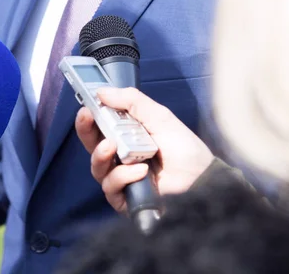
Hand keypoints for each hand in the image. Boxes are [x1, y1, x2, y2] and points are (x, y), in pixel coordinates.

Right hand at [76, 87, 213, 212]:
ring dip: (101, 155)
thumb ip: (132, 101)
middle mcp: (120, 157)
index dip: (89, 116)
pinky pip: (111, 186)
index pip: (99, 126)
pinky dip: (123, 176)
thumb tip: (103, 91)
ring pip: (97, 167)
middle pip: (91, 145)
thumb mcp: (159, 117)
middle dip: (85, 130)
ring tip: (113, 147)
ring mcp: (121, 178)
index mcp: (126, 137)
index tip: (86, 105)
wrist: (203, 179)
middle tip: (87, 117)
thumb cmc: (184, 150)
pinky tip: (140, 171)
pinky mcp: (125, 198)